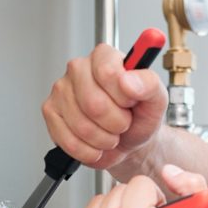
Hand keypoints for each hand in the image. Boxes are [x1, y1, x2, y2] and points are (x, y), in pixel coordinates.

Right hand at [41, 43, 167, 168]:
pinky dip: (89, 150)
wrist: (130, 142)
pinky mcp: (50, 113)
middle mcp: (78, 68)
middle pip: (93, 104)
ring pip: (81, 126)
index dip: (123, 96)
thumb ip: (149, 84)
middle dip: (116, 123)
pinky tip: (97, 144)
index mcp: (104, 57)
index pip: (107, 73)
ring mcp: (61, 90)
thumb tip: (128, 80)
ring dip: (104, 139)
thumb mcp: (156, 99)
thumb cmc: (140, 116)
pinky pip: (69, 141)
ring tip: (111, 133)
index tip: (131, 102)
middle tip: (123, 122)